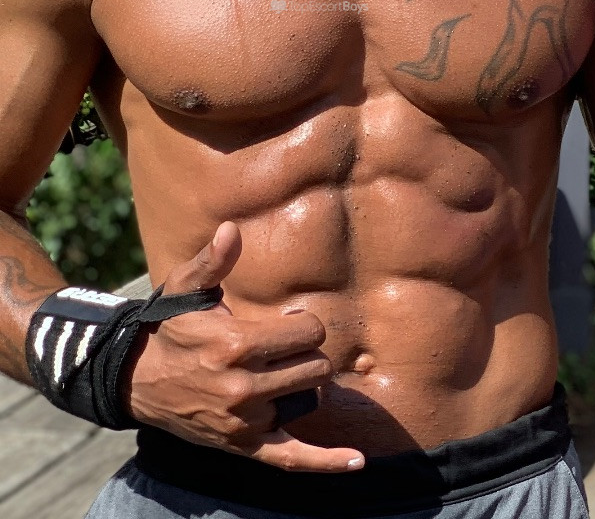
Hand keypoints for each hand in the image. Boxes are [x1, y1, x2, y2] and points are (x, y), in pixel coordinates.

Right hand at [126, 222, 364, 472]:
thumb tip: (232, 229)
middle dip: (306, 352)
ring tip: (281, 372)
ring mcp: (246, 421)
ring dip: (303, 385)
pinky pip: (293, 459)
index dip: (305, 324)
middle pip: (316, 366)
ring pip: (309, 399)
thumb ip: (213, 261)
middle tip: (284, 347)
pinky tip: (357, 462)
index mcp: (237, 344)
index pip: (309, 333)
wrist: (139, 380)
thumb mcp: (186, 288)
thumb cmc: (170, 327)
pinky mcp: (244, 446)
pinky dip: (327, 461)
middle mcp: (245, 386)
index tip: (289, 322)